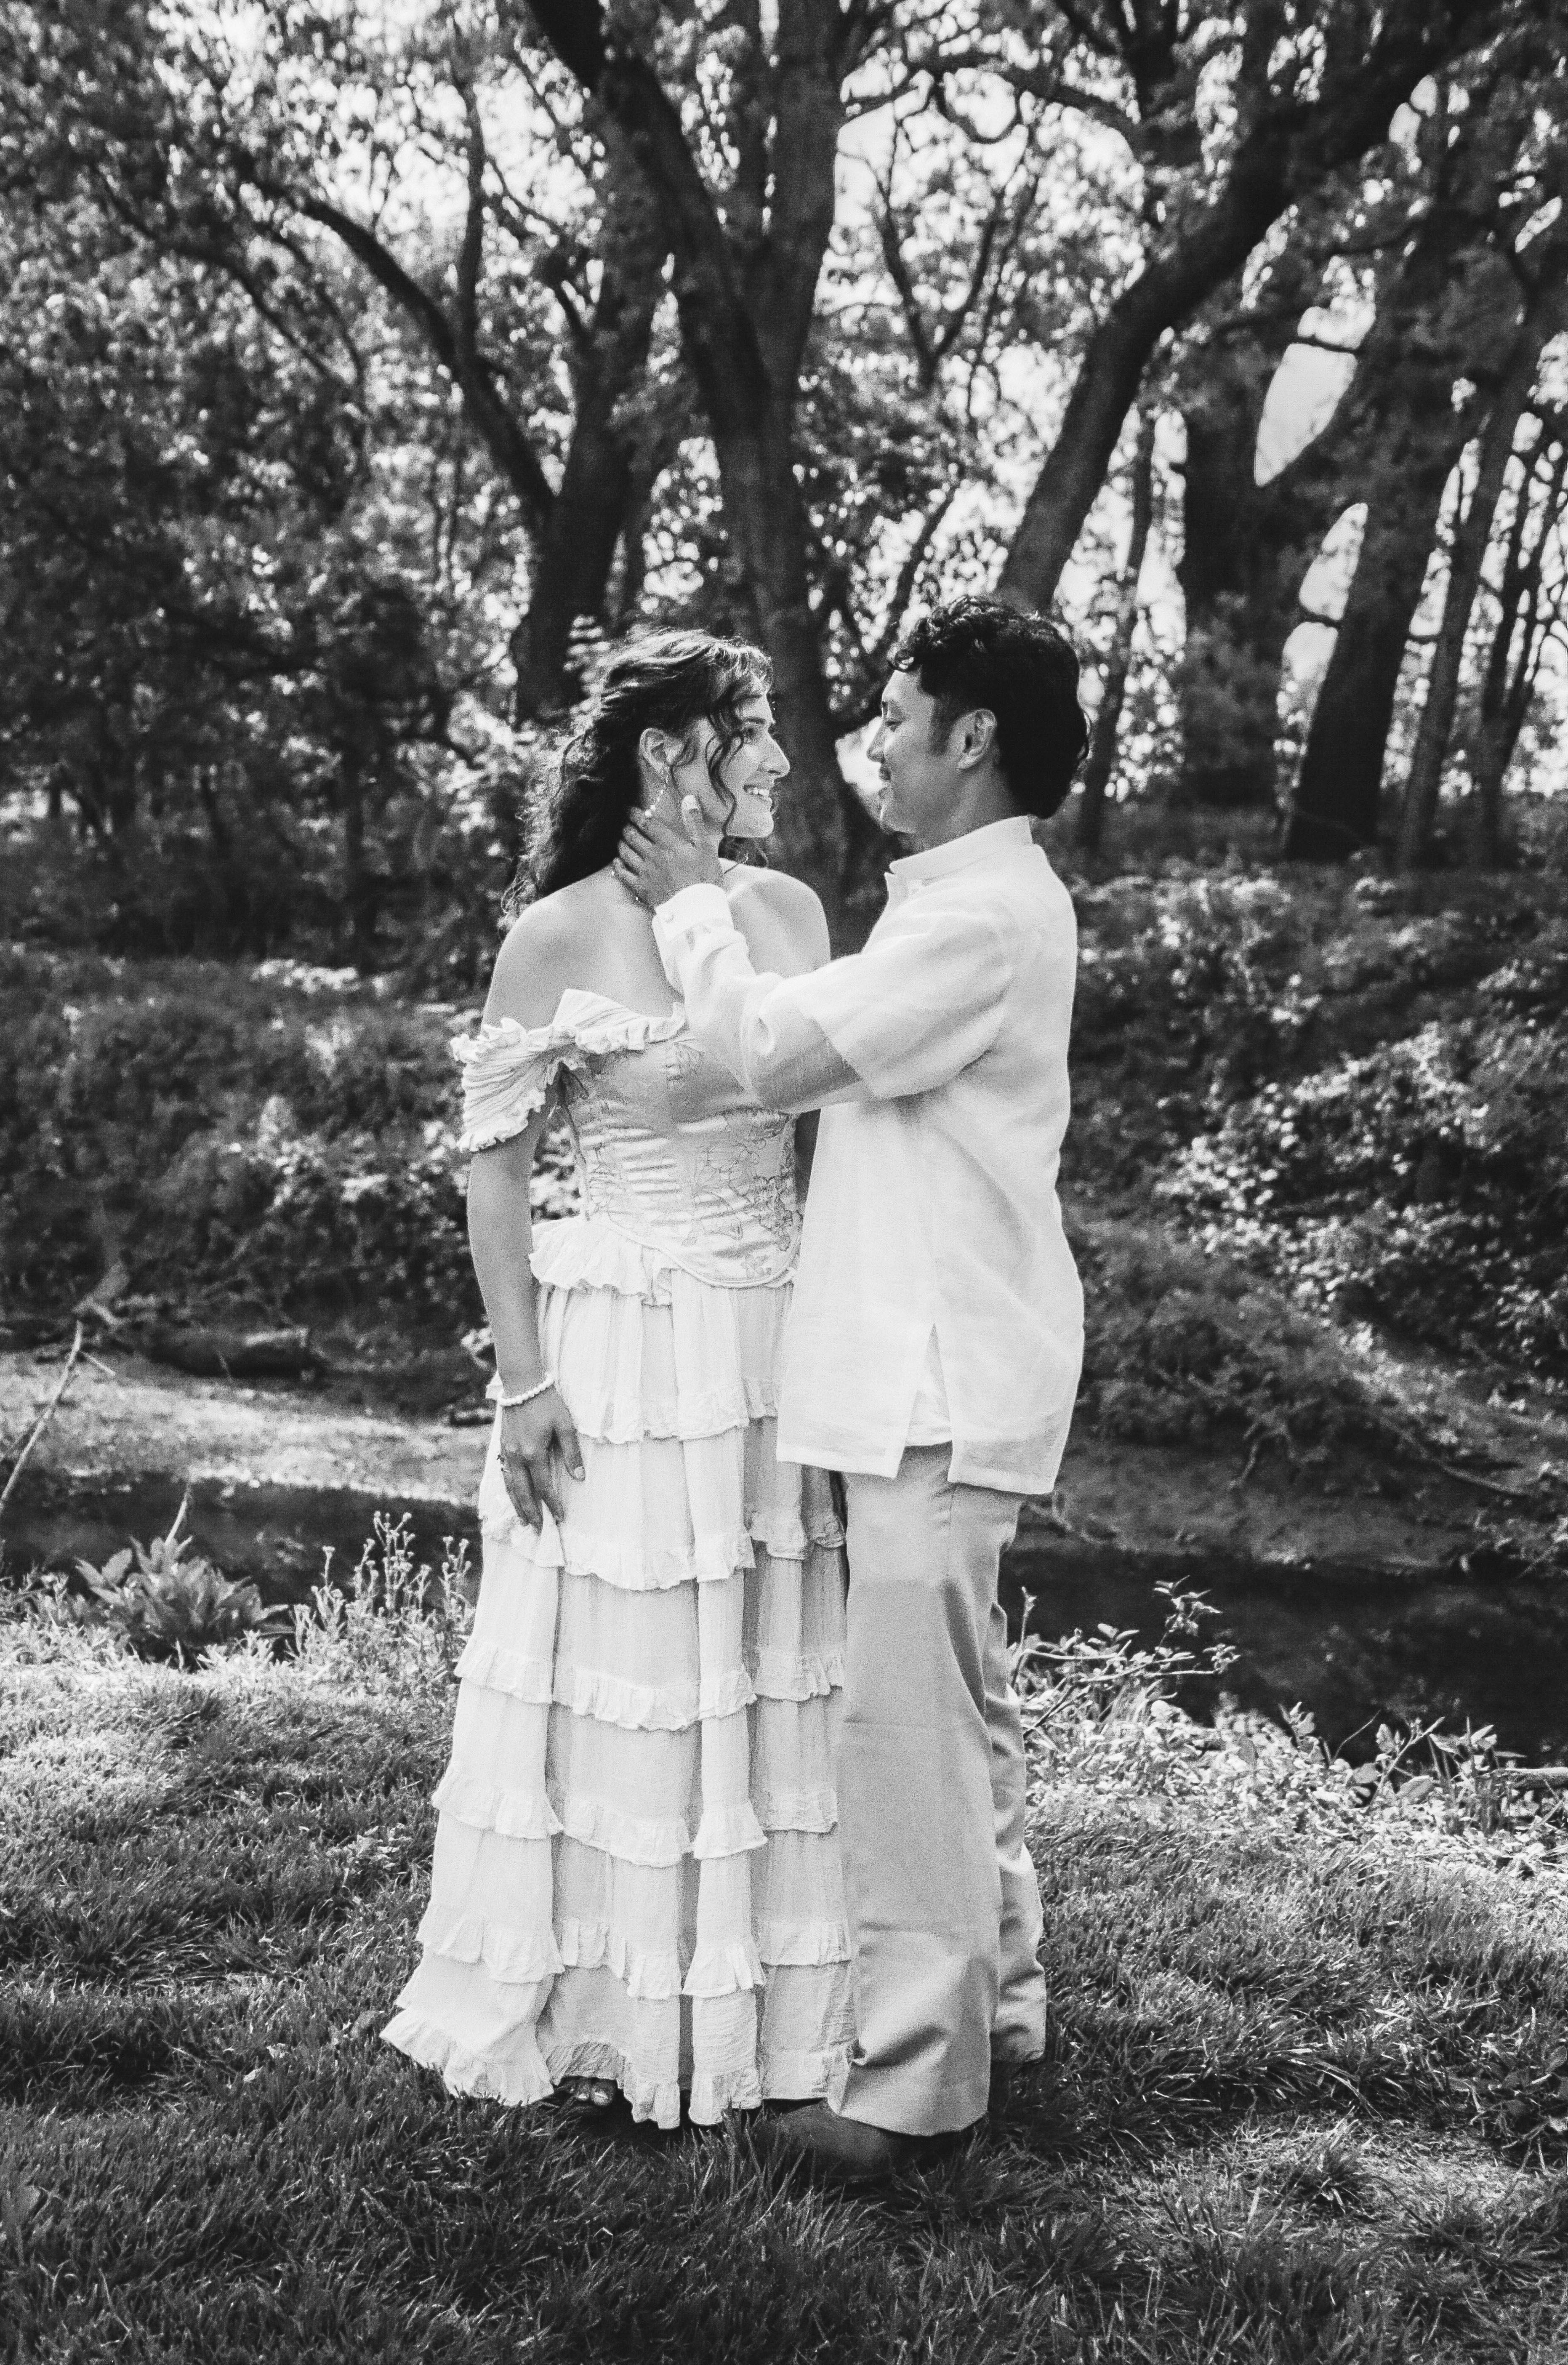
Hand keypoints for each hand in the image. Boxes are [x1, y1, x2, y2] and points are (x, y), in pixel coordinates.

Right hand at [497, 1388, 583, 1530]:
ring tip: (523, 1520)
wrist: (522, 1384)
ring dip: (517, 1504)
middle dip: (531, 1512)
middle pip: (523, 1492)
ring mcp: (506, 1452)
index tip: (560, 1517)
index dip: (552, 1504)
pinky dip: (508, 1488)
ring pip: (510, 1485)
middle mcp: (517, 1456)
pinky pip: (504, 1474)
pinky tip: (512, 1494)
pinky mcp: (502, 1446)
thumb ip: (571, 1452)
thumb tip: (579, 1477)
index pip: (544, 1487)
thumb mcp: (565, 1425)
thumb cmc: (547, 1402)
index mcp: (533, 1453)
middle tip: (537, 1529)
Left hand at [613, 797, 721, 909]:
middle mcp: (652, 855)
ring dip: (621, 843)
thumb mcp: (705, 847)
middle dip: (627, 827)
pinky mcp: (641, 888)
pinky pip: (623, 874)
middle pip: (632, 836)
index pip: (646, 823)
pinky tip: (617, 861)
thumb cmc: (704, 878)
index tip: (629, 809)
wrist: (697, 908)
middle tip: (625, 823)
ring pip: (625, 852)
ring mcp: (645, 872)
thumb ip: (694, 822)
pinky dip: (618, 865)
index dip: (635, 814)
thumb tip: (688, 798)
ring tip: (621, 839)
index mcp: (668, 843)